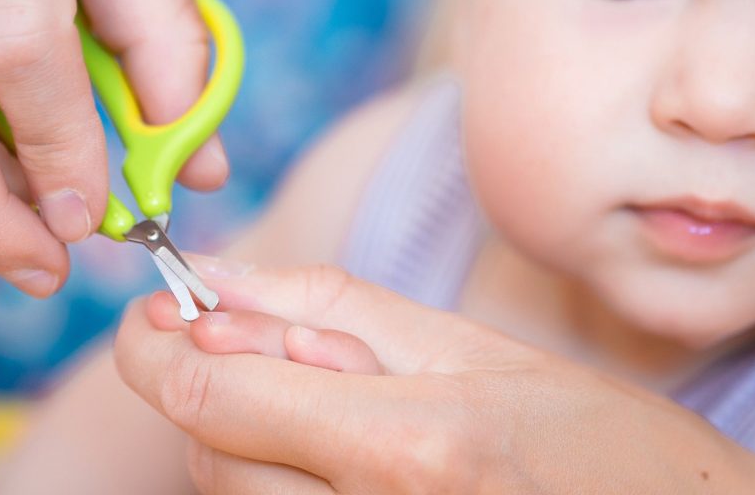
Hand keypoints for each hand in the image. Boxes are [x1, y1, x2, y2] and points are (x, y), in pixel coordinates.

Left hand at [116, 265, 754, 493]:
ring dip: (256, 442)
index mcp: (408, 447)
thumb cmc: (601, 444)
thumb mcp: (475, 349)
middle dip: (223, 388)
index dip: (155, 344)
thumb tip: (214, 278)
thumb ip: (335, 309)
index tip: (153, 312)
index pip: (210, 395)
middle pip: (208, 452)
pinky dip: (287, 484)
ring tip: (358, 418)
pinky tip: (358, 461)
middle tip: (300, 358)